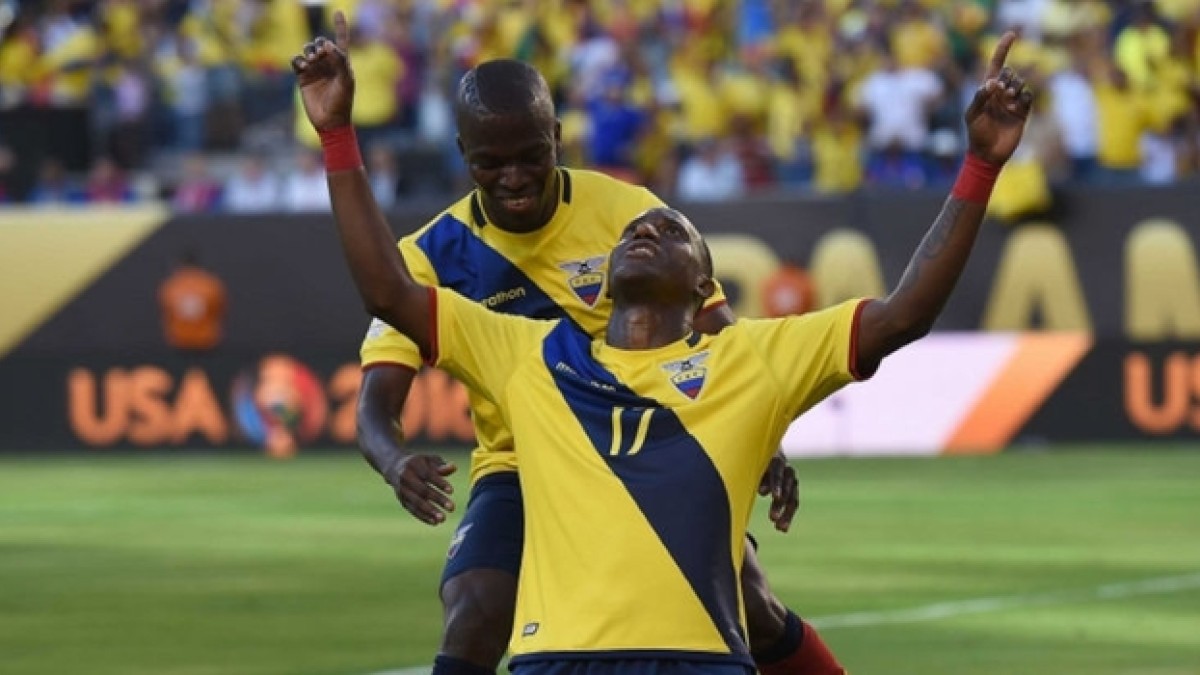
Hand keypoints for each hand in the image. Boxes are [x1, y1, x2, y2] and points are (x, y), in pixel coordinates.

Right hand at [291, 11, 354, 131]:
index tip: (337, 11)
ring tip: (312, 61)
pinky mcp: (302, 77)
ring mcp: (315, 70)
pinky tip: (303, 66)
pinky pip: (296, 61)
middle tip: (320, 55)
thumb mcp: (346, 80)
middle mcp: (328, 64)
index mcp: (342, 63)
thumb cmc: (342, 102)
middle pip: (319, 43)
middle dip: (318, 45)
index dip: (340, 25)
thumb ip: (339, 60)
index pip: (341, 40)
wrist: (329, 121)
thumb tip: (326, 43)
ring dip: (308, 51)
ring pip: (307, 50)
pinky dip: (298, 60)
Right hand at [385, 454, 456, 524]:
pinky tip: (435, 522)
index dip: (439, 483)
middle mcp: (405, 477)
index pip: (428, 475)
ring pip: (416, 502)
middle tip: (452, 508)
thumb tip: (454, 468)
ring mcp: (402, 490)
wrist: (393, 467)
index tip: (451, 491)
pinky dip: (423, 517)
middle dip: (437, 499)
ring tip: (443, 519)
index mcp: (413, 464)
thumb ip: (441, 465)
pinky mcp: (401, 500)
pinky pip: (412, 510)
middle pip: (423, 490)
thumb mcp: (429, 460)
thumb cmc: (418, 463)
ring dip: (430, 511)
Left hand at [758, 449, 798, 532]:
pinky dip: (787, 516)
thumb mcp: (753, 464)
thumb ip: (755, 476)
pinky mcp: (793, 488)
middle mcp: (787, 469)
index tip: (771, 496)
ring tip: (779, 528)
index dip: (775, 484)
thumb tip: (761, 491)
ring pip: (792, 498)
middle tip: (772, 518)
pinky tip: (781, 529)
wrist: (769, 453)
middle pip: (787, 488)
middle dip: (780, 503)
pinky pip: (793, 503)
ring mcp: (792, 479)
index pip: (777, 472)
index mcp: (775, 460)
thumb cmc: (754, 459)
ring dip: (786, 513)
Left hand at [964, 31, 1033, 165]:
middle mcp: (1000, 94)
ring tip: (1008, 100)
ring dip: (1016, 87)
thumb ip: (980, 98)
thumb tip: (992, 82)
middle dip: (1007, 78)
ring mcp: (1012, 102)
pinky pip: (1029, 96)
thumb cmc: (976, 135)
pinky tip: (1018, 106)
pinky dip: (1025, 97)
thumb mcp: (972, 116)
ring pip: (1021, 83)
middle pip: (1010, 73)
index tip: (1012, 33)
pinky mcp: (1023, 112)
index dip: (1003, 49)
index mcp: (987, 91)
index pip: (996, 65)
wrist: (988, 155)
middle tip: (1000, 92)